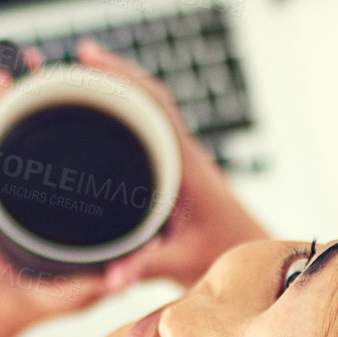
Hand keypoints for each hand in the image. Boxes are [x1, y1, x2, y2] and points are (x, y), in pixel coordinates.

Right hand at [72, 38, 269, 290]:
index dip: (123, 77)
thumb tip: (109, 278)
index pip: (156, 106)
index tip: (92, 59)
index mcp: (188, 166)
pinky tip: (108, 120)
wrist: (259, 262)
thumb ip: (145, 267)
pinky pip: (155, 132)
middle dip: (115, 74)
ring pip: (155, 112)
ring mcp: (186, 162)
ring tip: (85, 79)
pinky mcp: (182, 173)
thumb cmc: (228, 255)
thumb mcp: (182, 262)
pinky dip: (130, 117)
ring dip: (124, 92)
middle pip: (152, 98)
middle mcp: (188, 156)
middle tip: (78, 59)